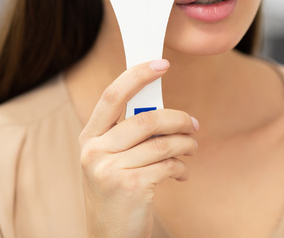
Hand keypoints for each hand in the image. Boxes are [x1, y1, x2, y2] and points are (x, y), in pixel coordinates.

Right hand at [79, 59, 198, 237]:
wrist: (110, 236)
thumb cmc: (117, 191)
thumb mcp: (112, 160)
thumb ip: (129, 134)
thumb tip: (166, 110)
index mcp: (89, 139)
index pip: (111, 96)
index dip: (137, 75)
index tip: (162, 63)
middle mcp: (94, 152)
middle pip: (146, 119)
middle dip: (178, 119)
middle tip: (194, 125)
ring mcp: (110, 171)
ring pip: (162, 143)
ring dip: (185, 144)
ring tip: (191, 149)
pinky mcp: (132, 187)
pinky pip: (169, 165)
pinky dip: (181, 168)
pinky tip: (181, 174)